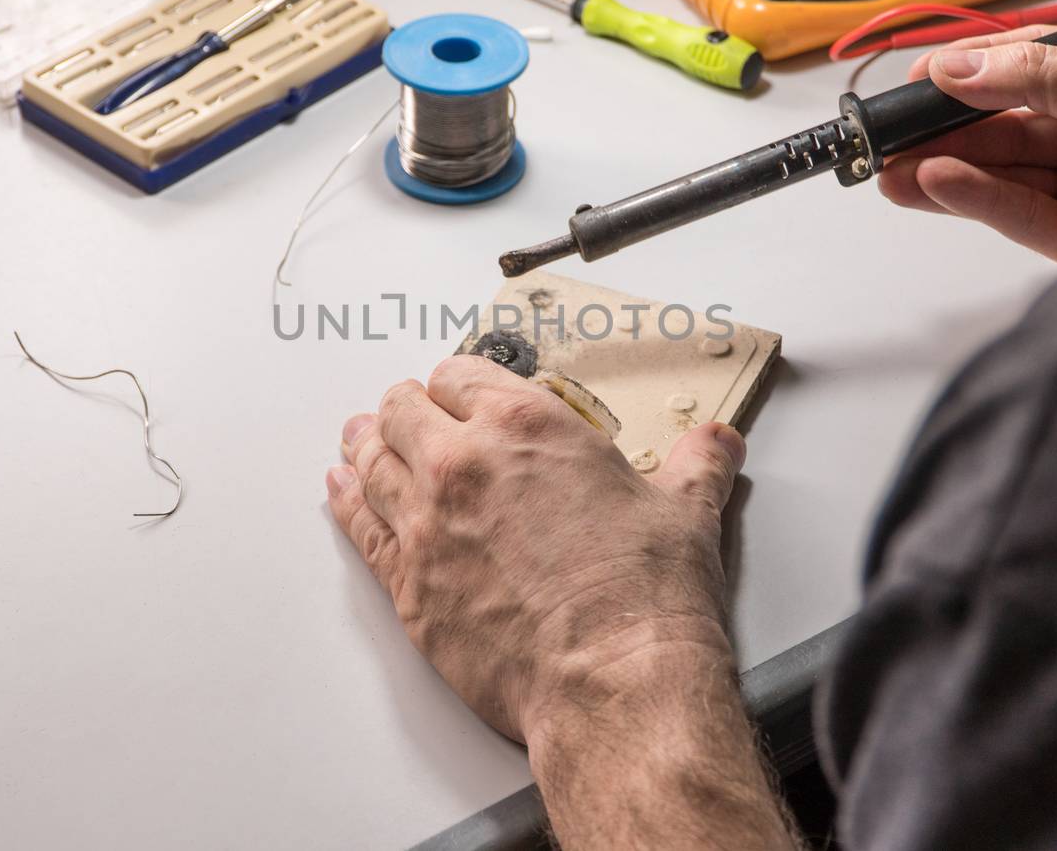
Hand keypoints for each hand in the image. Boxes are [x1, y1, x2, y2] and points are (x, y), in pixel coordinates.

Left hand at [325, 355, 747, 743]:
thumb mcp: (686, 512)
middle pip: (404, 411)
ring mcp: (426, 525)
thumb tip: (715, 445)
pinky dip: (346, 502)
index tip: (463, 388)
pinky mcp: (408, 586)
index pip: (464, 375)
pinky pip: (359, 528)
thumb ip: (696, 466)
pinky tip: (341, 491)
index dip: (461, 380)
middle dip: (406, 406)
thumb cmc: (642, 599)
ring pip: (372, 463)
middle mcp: (463, 465)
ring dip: (365, 444)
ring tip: (360, 436)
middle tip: (406, 408)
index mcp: (524, 427)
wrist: (611, 681)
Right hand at [877, 24, 1056, 265]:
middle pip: (1001, 129)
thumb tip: (964, 67)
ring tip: (892, 165)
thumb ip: (1035, 76)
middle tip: (892, 129)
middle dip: (942, 129)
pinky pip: (1011, 213)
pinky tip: (934, 182)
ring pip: (996, 173)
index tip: (922, 75)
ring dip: (939, 168)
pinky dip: (970, 196)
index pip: (1023, 73)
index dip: (969, 72)